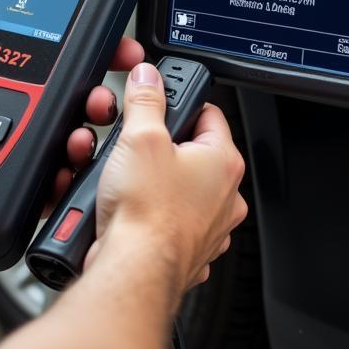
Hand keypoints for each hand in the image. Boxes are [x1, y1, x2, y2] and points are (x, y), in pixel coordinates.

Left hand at [0, 0, 142, 180]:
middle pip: (36, 94)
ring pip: (37, 136)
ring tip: (92, 116)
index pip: (11, 46)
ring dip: (76, 127)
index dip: (52, 40)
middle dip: (82, 87)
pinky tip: (67, 162)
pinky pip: (19, 179)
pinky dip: (50, 172)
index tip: (87, 33)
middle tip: (105, 83)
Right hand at [91, 63, 247, 296]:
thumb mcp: (140, 137)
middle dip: (157, 145)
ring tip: (123, 178)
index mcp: (223, 162)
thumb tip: (148, 77)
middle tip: (133, 143)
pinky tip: (127, 208)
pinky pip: (166, 219)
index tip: (159, 102)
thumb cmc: (146, 213)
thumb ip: (145, 99)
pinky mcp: (187, 251)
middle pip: (189, 151)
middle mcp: (224, 197)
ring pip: (176, 187)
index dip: (179, 102)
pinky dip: (148, 212)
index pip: (208, 112)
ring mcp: (208, 228)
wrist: (132, 272)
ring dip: (150, 179)